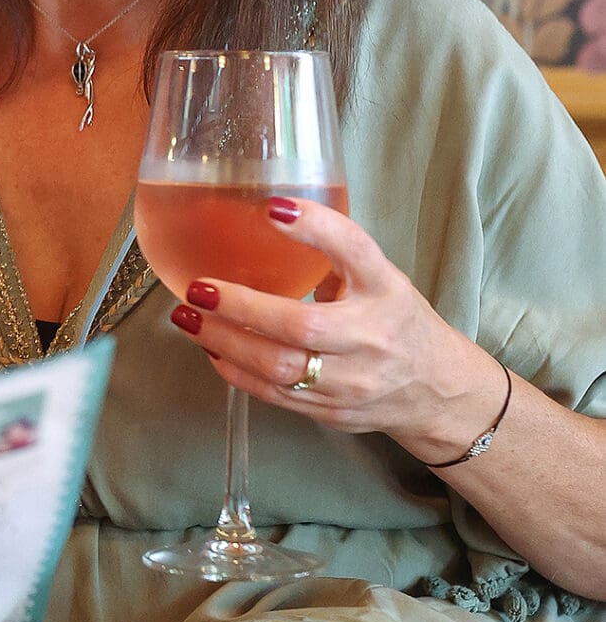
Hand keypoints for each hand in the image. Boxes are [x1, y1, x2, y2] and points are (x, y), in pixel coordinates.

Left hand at [170, 194, 508, 464]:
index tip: (272, 208)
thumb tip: (269, 215)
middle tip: (198, 289)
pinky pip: (275, 394)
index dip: (316, 228)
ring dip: (225, 343)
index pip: (356, 252)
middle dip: (241, 308)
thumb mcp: (379, 275)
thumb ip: (334, 251)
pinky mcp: (332, 412)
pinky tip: (212, 350)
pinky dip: (237, 372)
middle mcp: (372, 338)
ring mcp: (352, 382)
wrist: (434, 389)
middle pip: (301, 326)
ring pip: (280, 368)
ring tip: (188, 320)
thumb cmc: (397, 321)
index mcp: (386, 290)